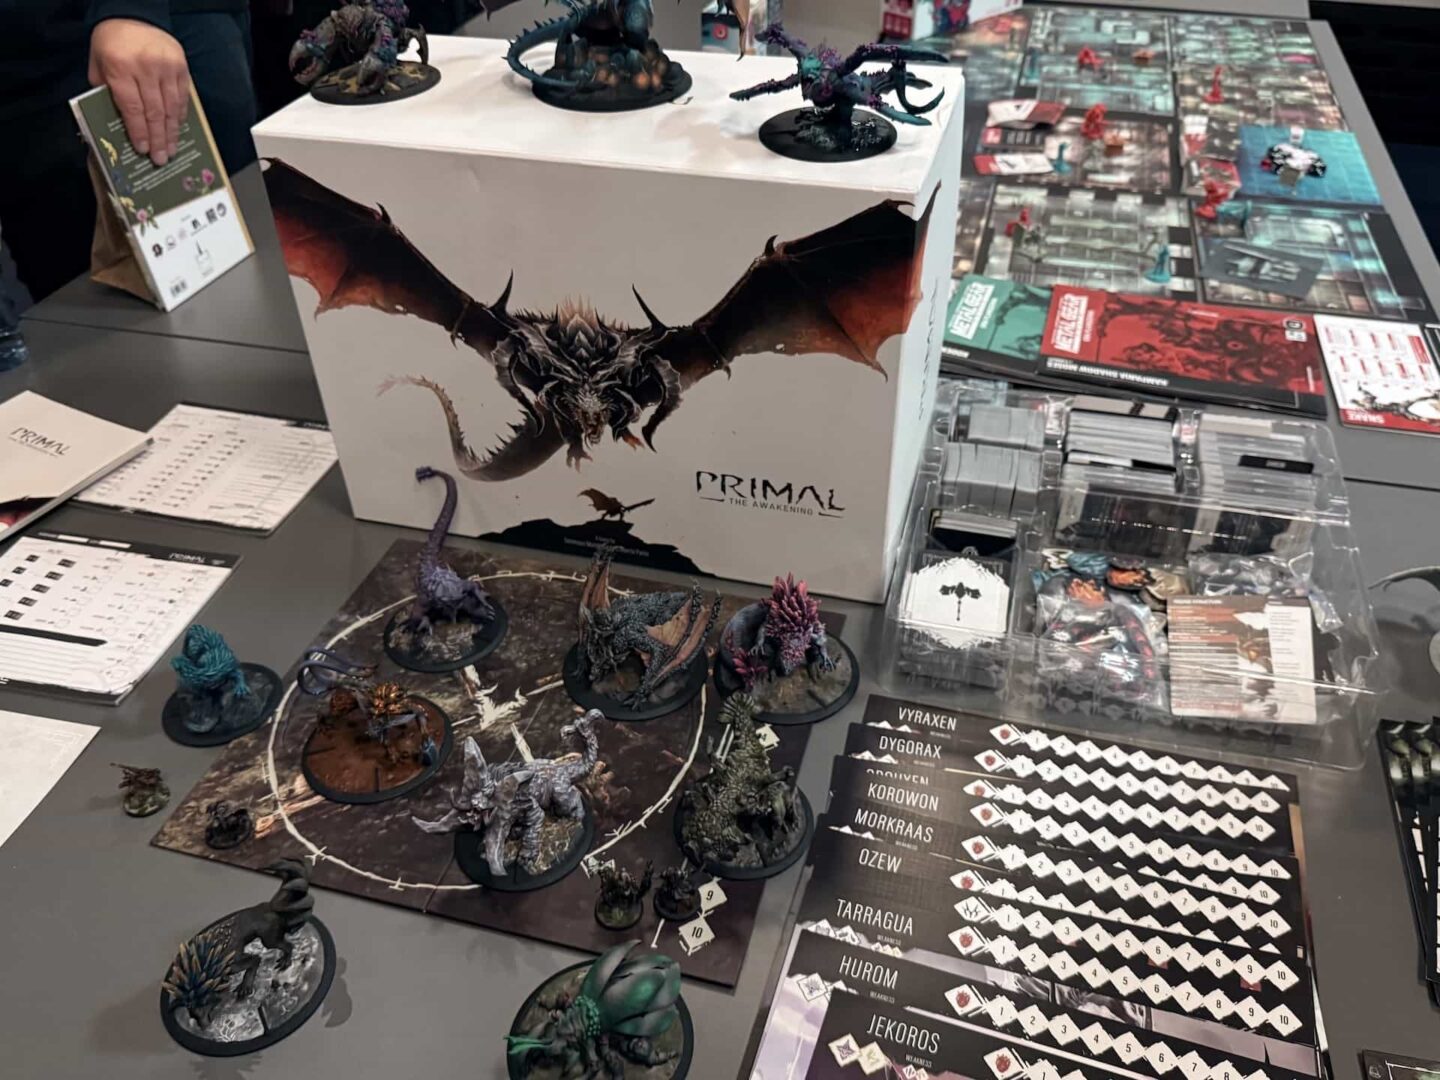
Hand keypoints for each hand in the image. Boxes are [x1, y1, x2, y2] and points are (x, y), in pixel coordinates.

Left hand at [88, 19, 190, 165]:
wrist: (132, 15)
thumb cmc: (111, 43)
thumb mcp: (98, 65)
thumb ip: (106, 92)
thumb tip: (118, 124)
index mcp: (120, 67)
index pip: (132, 108)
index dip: (139, 131)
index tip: (143, 150)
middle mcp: (146, 67)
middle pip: (154, 112)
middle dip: (158, 138)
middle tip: (161, 159)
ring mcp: (166, 67)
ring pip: (171, 107)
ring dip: (172, 132)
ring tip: (171, 150)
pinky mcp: (181, 66)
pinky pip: (182, 97)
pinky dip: (180, 115)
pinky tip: (177, 129)